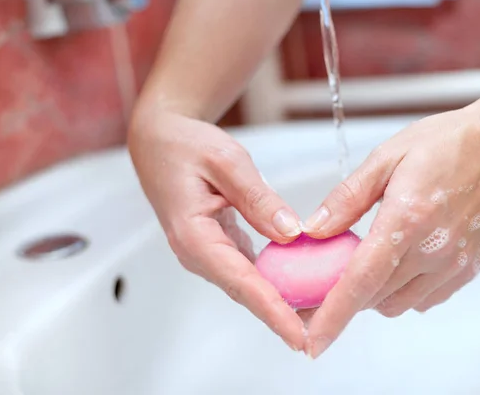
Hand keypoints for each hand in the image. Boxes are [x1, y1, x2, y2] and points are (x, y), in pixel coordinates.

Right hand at [128, 109, 304, 350]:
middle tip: (319, 333)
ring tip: (315, 312)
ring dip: (279, 300)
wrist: (160, 142)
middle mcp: (198, 253)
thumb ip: (258, 199)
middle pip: (245, 292)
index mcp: (194, 236)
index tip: (298, 335)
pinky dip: (271, 278)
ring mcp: (206, 252)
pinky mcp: (217, 246)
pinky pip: (247, 269)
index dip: (272, 311)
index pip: (240, 282)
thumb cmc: (185, 147)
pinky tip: (296, 280)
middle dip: (281, 315)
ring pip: (247, 284)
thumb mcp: (227, 162)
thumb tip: (291, 233)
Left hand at [302, 103, 479, 358]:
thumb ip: (347, 198)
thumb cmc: (445, 144)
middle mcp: (433, 250)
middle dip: (344, 298)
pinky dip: (402, 291)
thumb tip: (314, 229)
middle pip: (374, 298)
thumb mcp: (385, 158)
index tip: (311, 341)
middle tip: (325, 281)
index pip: (361, 281)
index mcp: (406, 219)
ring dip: (373, 294)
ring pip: (398, 304)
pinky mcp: (469, 269)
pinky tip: (399, 262)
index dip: (332, 315)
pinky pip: (424, 299)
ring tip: (365, 263)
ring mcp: (454, 264)